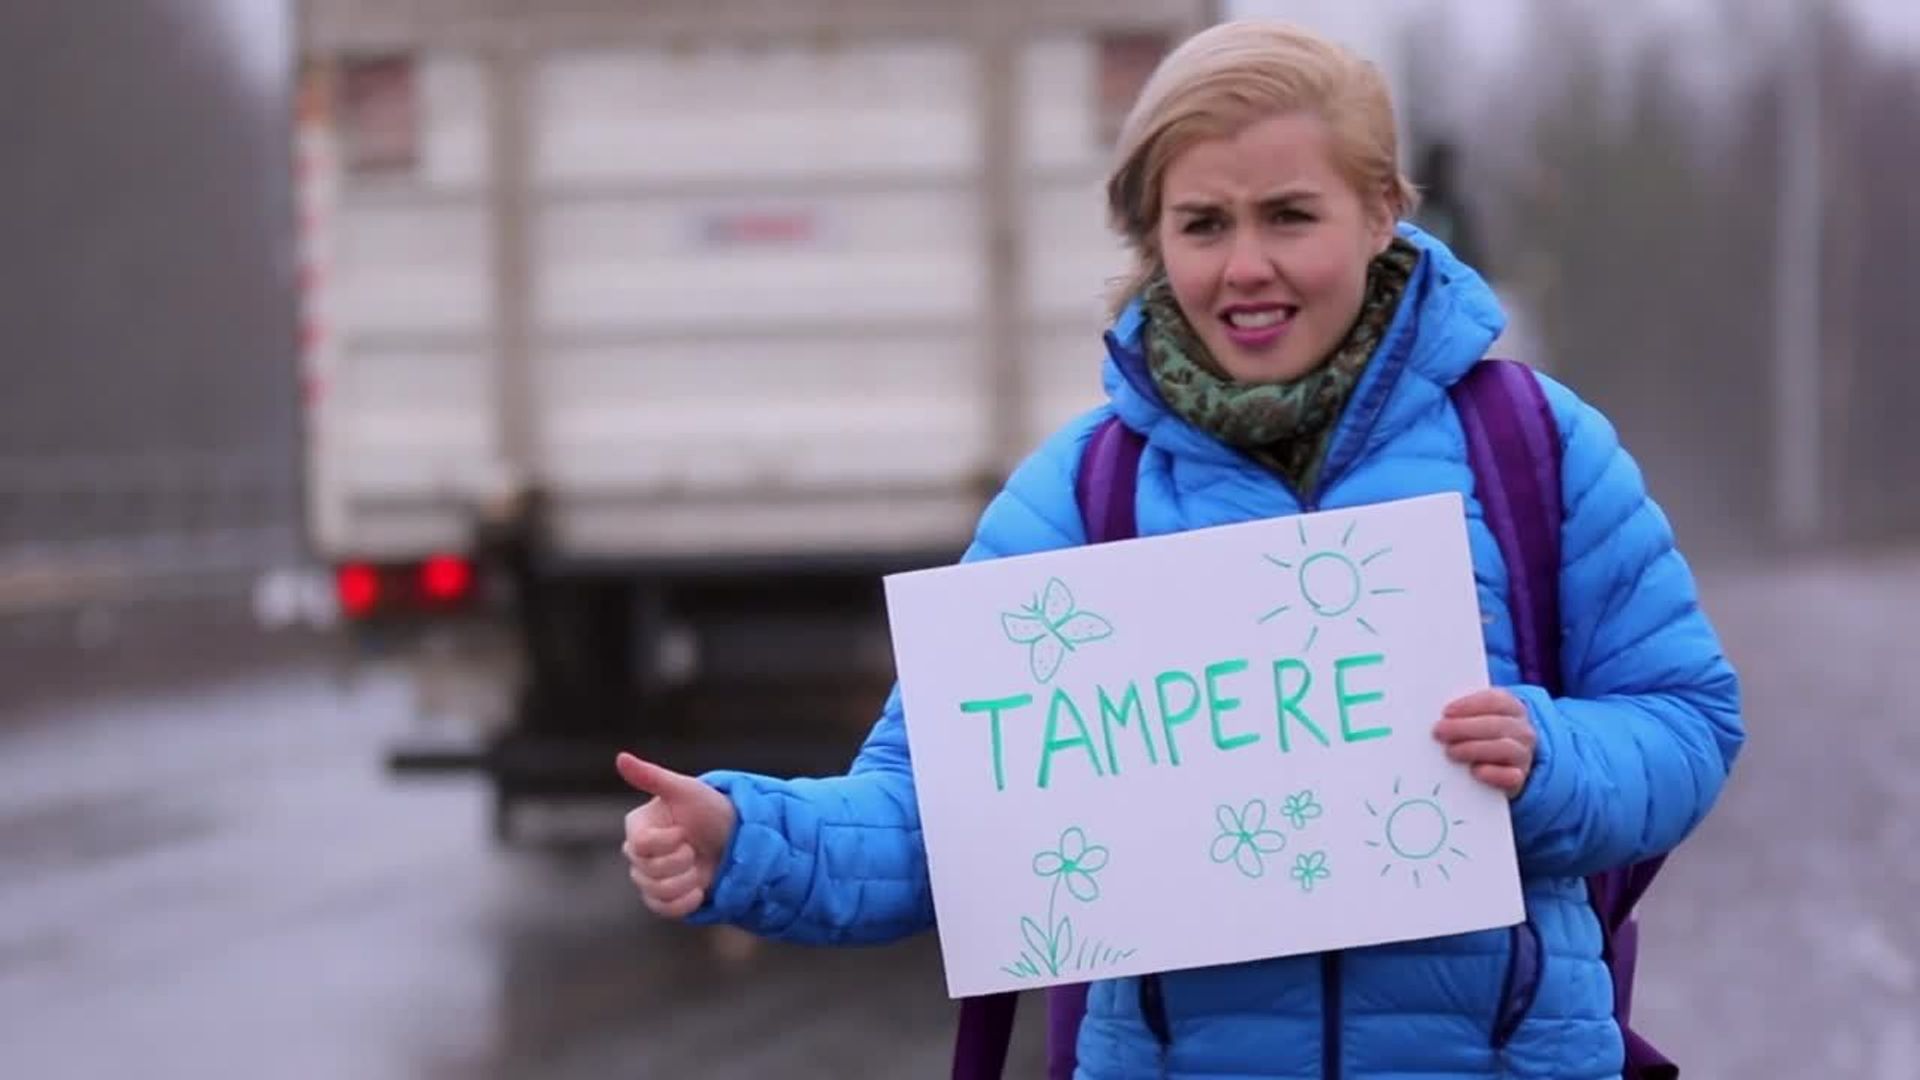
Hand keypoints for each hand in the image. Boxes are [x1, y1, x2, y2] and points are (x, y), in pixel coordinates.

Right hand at [617, 752, 737, 918]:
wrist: (735, 836)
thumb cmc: (710, 808)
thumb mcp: (685, 789)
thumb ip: (652, 777)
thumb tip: (620, 757)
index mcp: (638, 826)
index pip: (640, 846)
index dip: (667, 842)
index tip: (685, 831)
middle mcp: (638, 852)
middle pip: (646, 871)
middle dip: (680, 862)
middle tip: (695, 848)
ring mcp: (650, 876)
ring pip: (654, 892)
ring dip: (685, 882)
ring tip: (699, 867)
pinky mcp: (664, 897)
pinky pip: (662, 909)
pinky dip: (683, 903)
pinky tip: (700, 890)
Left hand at [1433, 689, 1535, 797]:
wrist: (1504, 765)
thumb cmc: (1481, 735)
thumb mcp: (1475, 719)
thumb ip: (1460, 714)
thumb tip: (1434, 714)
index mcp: (1511, 708)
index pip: (1495, 700)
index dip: (1470, 705)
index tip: (1446, 711)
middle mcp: (1522, 730)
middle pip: (1496, 724)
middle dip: (1465, 727)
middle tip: (1439, 732)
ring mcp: (1523, 754)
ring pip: (1504, 748)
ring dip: (1474, 748)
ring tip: (1451, 752)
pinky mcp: (1519, 778)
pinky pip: (1511, 776)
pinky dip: (1493, 774)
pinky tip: (1475, 771)